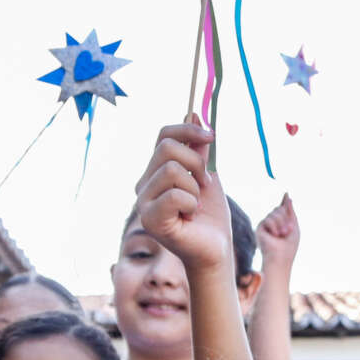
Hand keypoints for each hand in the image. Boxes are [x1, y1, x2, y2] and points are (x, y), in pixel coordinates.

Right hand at [134, 121, 228, 271]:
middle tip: (205, 184)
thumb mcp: (207, 173)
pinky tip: (189, 217)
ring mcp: (143, 203)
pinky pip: (175, 194)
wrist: (216, 248)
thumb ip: (198, 147)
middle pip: (168, 148)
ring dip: (195, 187)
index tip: (211, 137)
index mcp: (155, 172)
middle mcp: (144, 185)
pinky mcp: (150, 221)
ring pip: (172, 169)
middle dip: (196, 163)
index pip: (164, 135)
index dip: (188, 130)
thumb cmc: (210, 215)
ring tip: (195, 205)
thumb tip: (193, 111)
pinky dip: (191, 203)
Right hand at [255, 194, 299, 275]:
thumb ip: (291, 212)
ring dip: (282, 223)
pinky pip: (268, 218)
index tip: (287, 193)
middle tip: (288, 231)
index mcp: (282, 223)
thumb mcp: (294, 226)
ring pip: (274, 212)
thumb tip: (288, 197)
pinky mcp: (259, 228)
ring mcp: (266, 225)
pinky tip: (275, 235)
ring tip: (283, 234)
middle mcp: (273, 223)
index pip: (282, 209)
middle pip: (279, 209)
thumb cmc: (289, 246)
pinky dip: (274, 226)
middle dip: (286, 218)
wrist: (281, 257)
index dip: (285, 202)